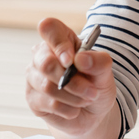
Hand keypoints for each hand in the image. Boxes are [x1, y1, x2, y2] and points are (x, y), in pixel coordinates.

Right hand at [25, 17, 117, 137]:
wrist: (93, 111)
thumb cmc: (96, 84)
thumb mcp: (105, 72)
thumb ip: (98, 61)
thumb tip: (81, 59)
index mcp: (61, 39)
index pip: (49, 28)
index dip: (59, 43)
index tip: (71, 60)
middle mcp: (42, 55)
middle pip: (46, 63)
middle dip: (73, 81)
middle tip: (92, 91)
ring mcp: (33, 77)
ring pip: (47, 86)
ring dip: (74, 96)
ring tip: (87, 98)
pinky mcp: (32, 98)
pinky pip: (49, 103)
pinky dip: (68, 109)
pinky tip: (74, 108)